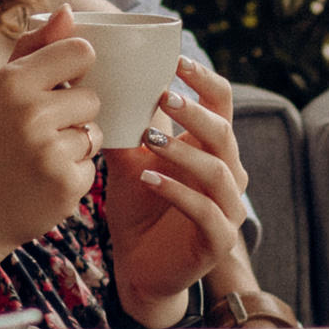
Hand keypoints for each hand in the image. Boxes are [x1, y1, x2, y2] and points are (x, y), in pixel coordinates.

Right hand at [0, 7, 103, 258]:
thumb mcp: (0, 91)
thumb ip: (35, 47)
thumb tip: (68, 11)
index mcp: (13, 81)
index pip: (80, 52)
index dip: (78, 69)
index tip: (63, 84)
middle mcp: (30, 112)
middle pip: (92, 97)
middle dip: (75, 115)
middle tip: (40, 134)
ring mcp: (49, 150)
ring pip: (94, 132)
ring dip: (76, 146)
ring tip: (40, 158)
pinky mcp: (66, 183)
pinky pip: (92, 166)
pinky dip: (73, 176)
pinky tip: (44, 182)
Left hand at [101, 55, 250, 328]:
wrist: (138, 267)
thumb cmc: (138, 207)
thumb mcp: (128, 160)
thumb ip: (125, 126)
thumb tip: (100, 81)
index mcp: (210, 148)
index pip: (221, 103)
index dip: (205, 79)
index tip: (176, 61)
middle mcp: (228, 174)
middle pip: (224, 132)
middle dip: (194, 113)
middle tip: (163, 96)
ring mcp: (228, 209)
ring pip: (218, 171)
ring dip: (182, 151)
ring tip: (148, 139)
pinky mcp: (218, 241)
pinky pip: (206, 211)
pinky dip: (177, 192)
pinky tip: (148, 179)